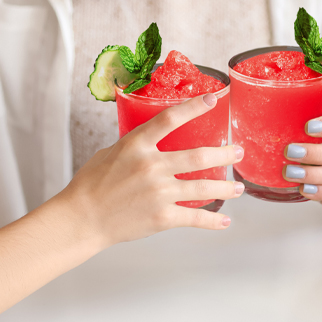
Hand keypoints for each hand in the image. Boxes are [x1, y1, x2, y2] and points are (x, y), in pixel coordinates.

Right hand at [56, 93, 243, 247]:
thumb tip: (152, 142)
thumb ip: (135, 146)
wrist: (82, 218)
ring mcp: (159, 192)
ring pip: (204, 187)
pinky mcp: (162, 217)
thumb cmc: (91, 184)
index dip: (194, 107)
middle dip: (224, 154)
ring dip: (226, 187)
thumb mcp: (110, 153)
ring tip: (239, 187)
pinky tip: (224, 221)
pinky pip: (195, 217)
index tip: (213, 100)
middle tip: (238, 151)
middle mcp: (151, 166)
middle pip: (198, 156)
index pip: (171, 119)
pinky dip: (213, 221)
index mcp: (136, 145)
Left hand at [283, 103, 321, 204]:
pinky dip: (321, 193)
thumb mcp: (311, 115)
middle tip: (289, 152)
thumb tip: (256, 113)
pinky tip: (304, 189)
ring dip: (313, 175)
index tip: (308, 127)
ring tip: (290, 173)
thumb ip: (294, 113)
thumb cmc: (317, 131)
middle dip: (315, 154)